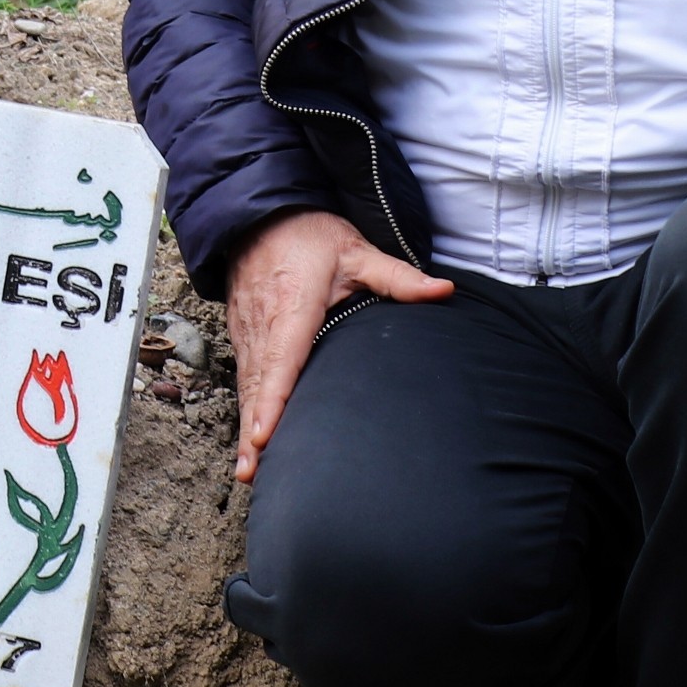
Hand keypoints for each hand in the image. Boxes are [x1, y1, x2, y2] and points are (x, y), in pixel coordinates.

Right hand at [222, 208, 451, 484]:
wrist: (260, 215)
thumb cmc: (308, 235)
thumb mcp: (356, 250)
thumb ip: (398, 277)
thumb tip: (444, 291)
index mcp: (293, 308)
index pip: (282, 362)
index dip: (272, 401)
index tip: (264, 435)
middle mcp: (265, 324)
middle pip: (258, 386)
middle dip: (253, 431)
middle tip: (251, 472)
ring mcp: (248, 331)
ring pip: (247, 385)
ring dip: (245, 426)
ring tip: (247, 468)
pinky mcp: (242, 334)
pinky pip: (244, 376)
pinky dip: (245, 407)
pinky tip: (250, 437)